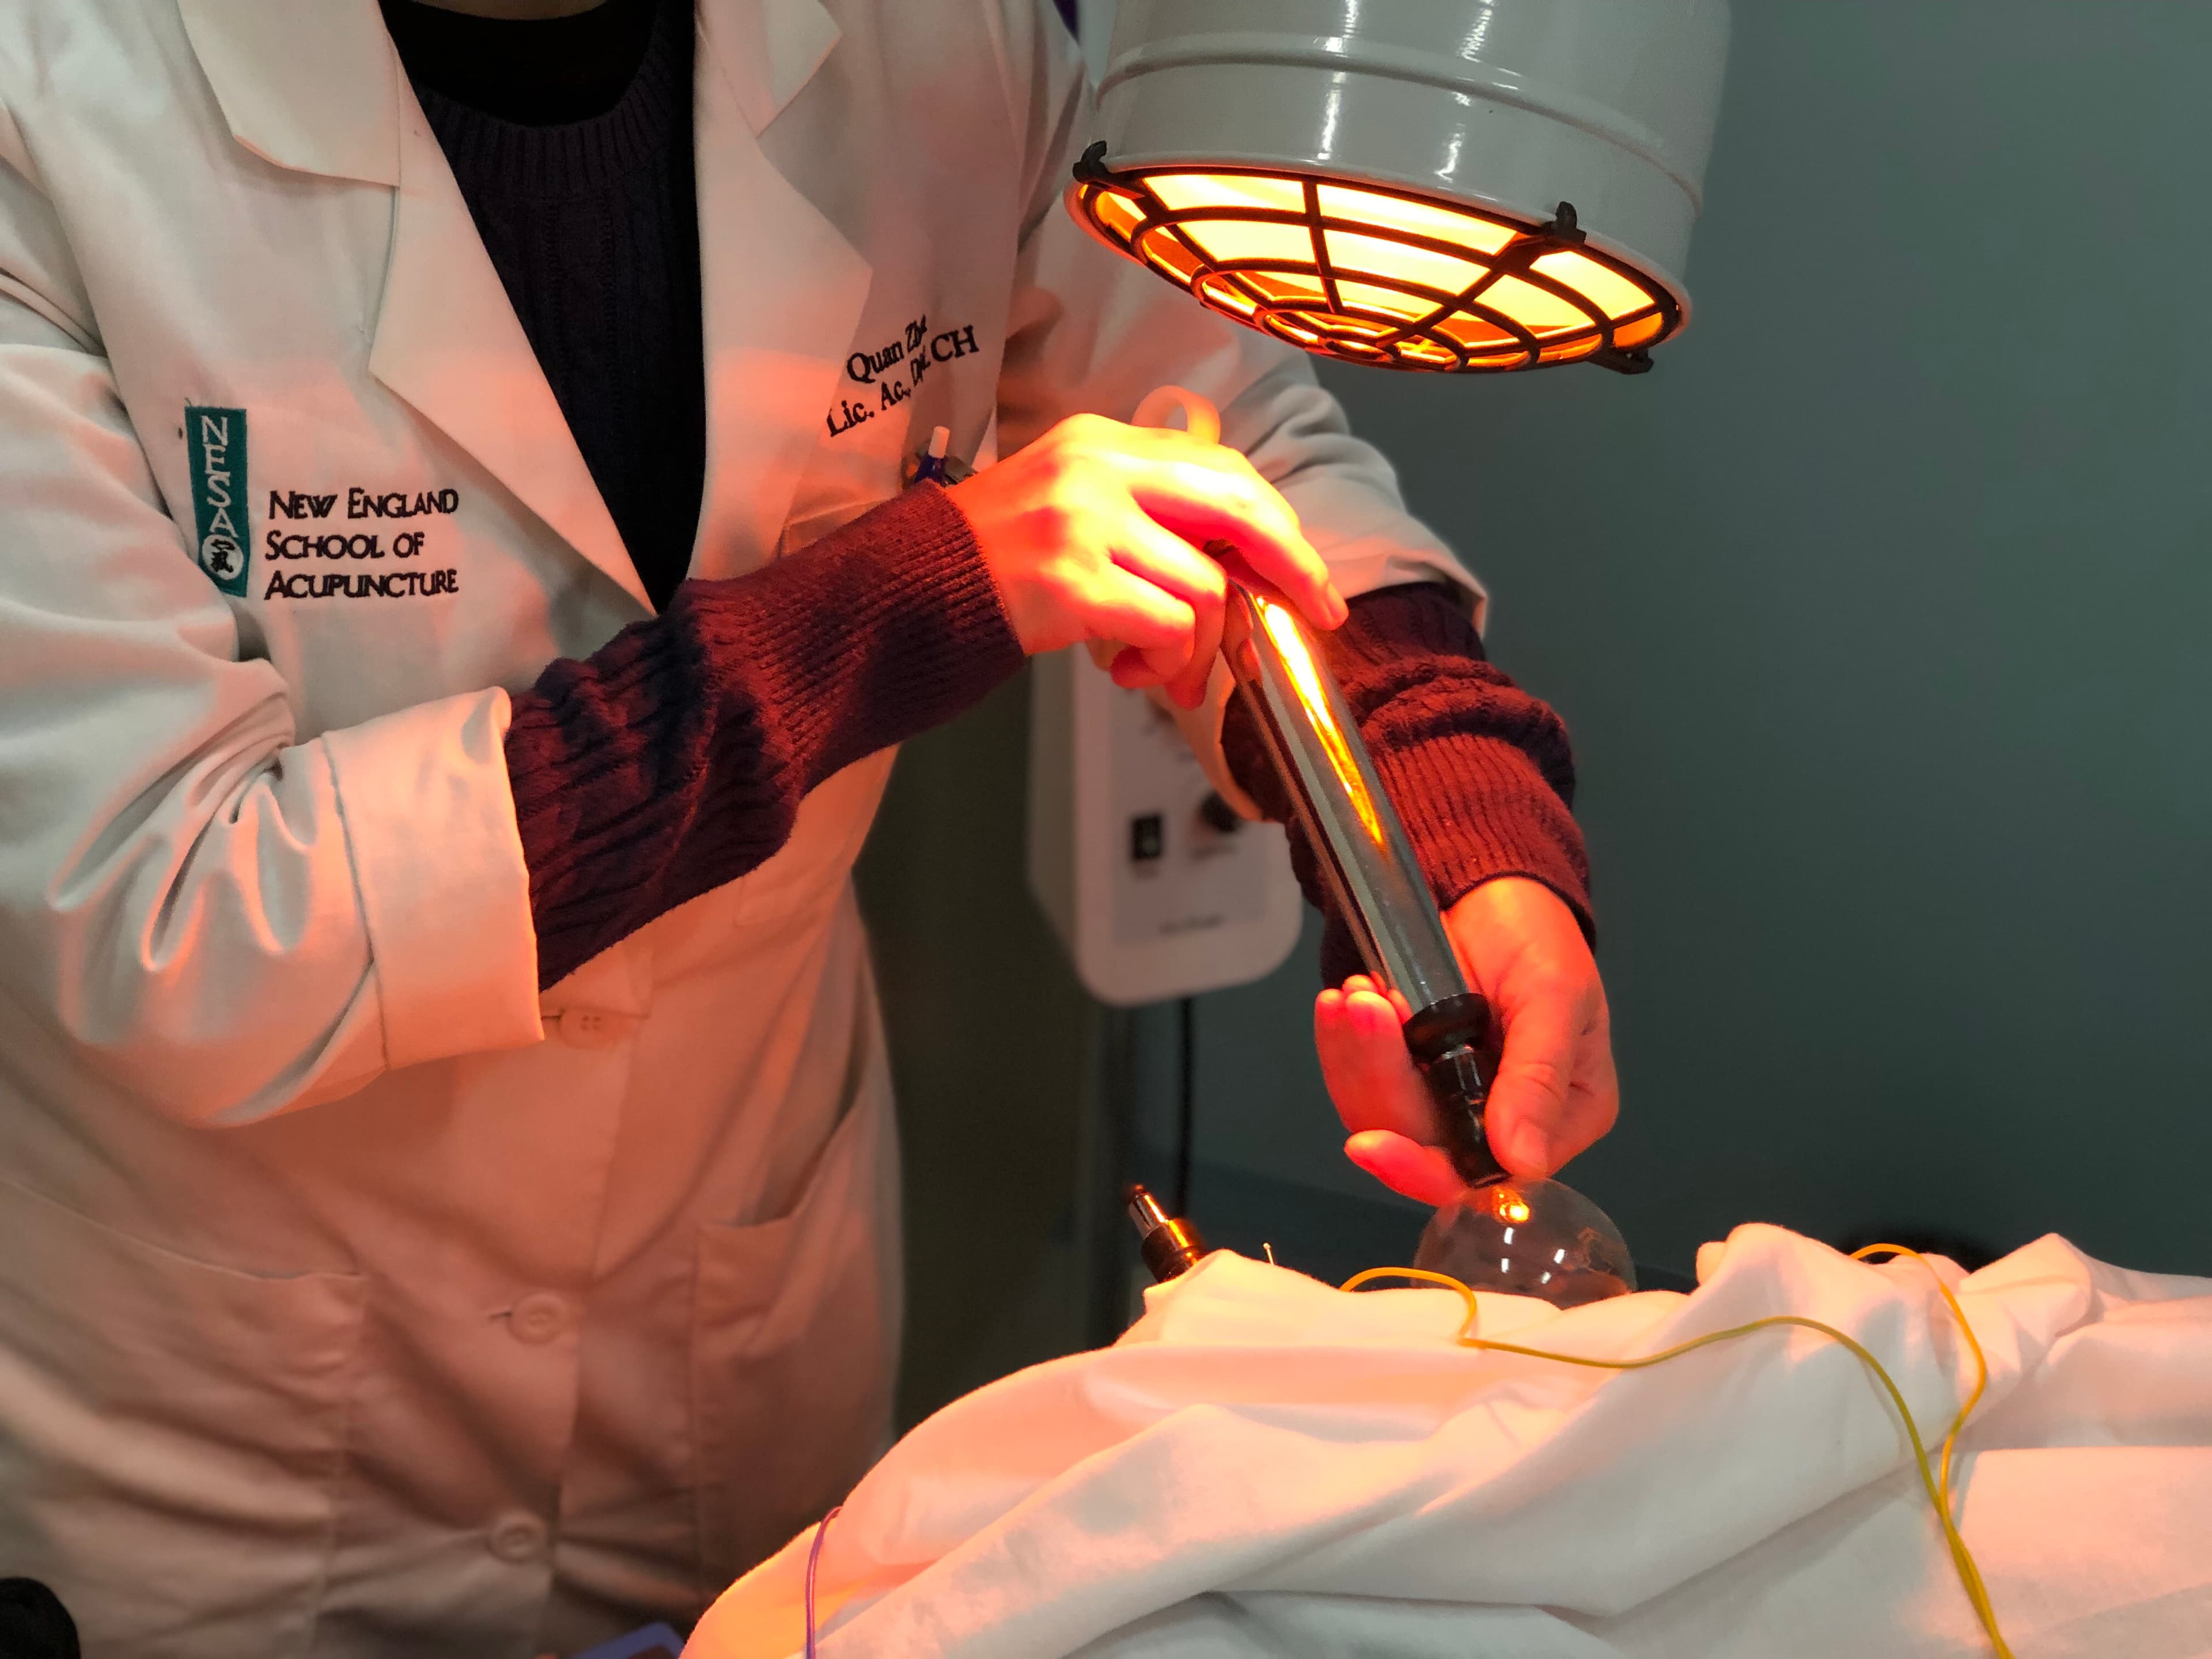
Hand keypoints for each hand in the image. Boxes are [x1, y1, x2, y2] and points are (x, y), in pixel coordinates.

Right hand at [947, 414, 1347, 707]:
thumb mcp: (1069, 510)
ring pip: (1204, 585)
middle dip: (1290, 567)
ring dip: (1201, 647)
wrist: (898, 595)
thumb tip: (1235, 570)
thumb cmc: (988, 567)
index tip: (1305, 575)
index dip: (1278, 524)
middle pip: (1237, 506)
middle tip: (1310, 616)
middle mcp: (1096, 468)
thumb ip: (1143, 518)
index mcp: (1102, 442)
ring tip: (1166, 674)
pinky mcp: (1068, 579)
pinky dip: (1168, 660)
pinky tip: (1136, 674)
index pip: (1222, 468)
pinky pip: (1167, 624)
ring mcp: (1082, 521)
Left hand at [1314, 877, 1617, 1203]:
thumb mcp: (1555, 995)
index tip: (1372, 1143)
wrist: (1486, 888)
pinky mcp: (1403, 1071)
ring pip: (1381, 1112)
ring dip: (1357, 1055)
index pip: (1488, 1175)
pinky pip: (1359, 1080)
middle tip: (1364, 1003)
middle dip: (1382, 1078)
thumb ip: (1539, 1076)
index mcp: (1561, 1118)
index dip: (1425, 1169)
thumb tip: (1521, 1161)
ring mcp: (1445, 1097)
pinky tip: (1344, 999)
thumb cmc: (1537, 937)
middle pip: (1421, 1142)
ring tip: (1357, 991)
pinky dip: (1343, 1042)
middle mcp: (1499, 1121)